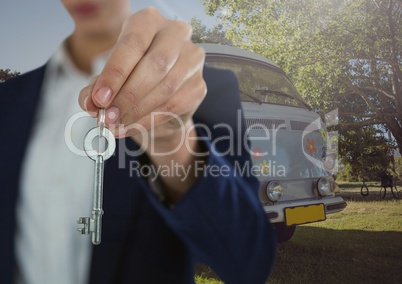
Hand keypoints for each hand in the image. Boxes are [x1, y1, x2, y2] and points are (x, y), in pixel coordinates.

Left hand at [79, 7, 206, 145]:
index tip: (99, 98)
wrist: (158, 99)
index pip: (133, 44)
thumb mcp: (109, 79)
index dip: (115, 73)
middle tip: (108, 116)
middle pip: (154, 65)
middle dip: (127, 95)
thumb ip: (96, 88)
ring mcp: (192, 59)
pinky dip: (149, 120)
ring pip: (166, 87)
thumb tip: (90, 103)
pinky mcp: (199, 85)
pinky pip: (174, 105)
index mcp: (149, 21)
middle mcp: (176, 34)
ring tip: (116, 125)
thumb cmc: (132, 79)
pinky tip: (131, 127)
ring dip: (137, 111)